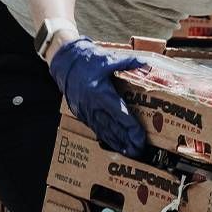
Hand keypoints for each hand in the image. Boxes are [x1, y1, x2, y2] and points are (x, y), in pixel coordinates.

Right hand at [48, 37, 147, 157]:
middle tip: (139, 151)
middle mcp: (93, 105)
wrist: (64, 62)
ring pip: (103, 131)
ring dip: (117, 143)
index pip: (120, 114)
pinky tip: (114, 144)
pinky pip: (95, 128)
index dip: (131, 128)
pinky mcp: (81, 113)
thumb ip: (129, 63)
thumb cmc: (87, 60)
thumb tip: (147, 64)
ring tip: (129, 152)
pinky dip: (106, 137)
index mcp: (101, 93)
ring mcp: (86, 111)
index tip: (140, 138)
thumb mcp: (109, 59)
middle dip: (127, 141)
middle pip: (113, 128)